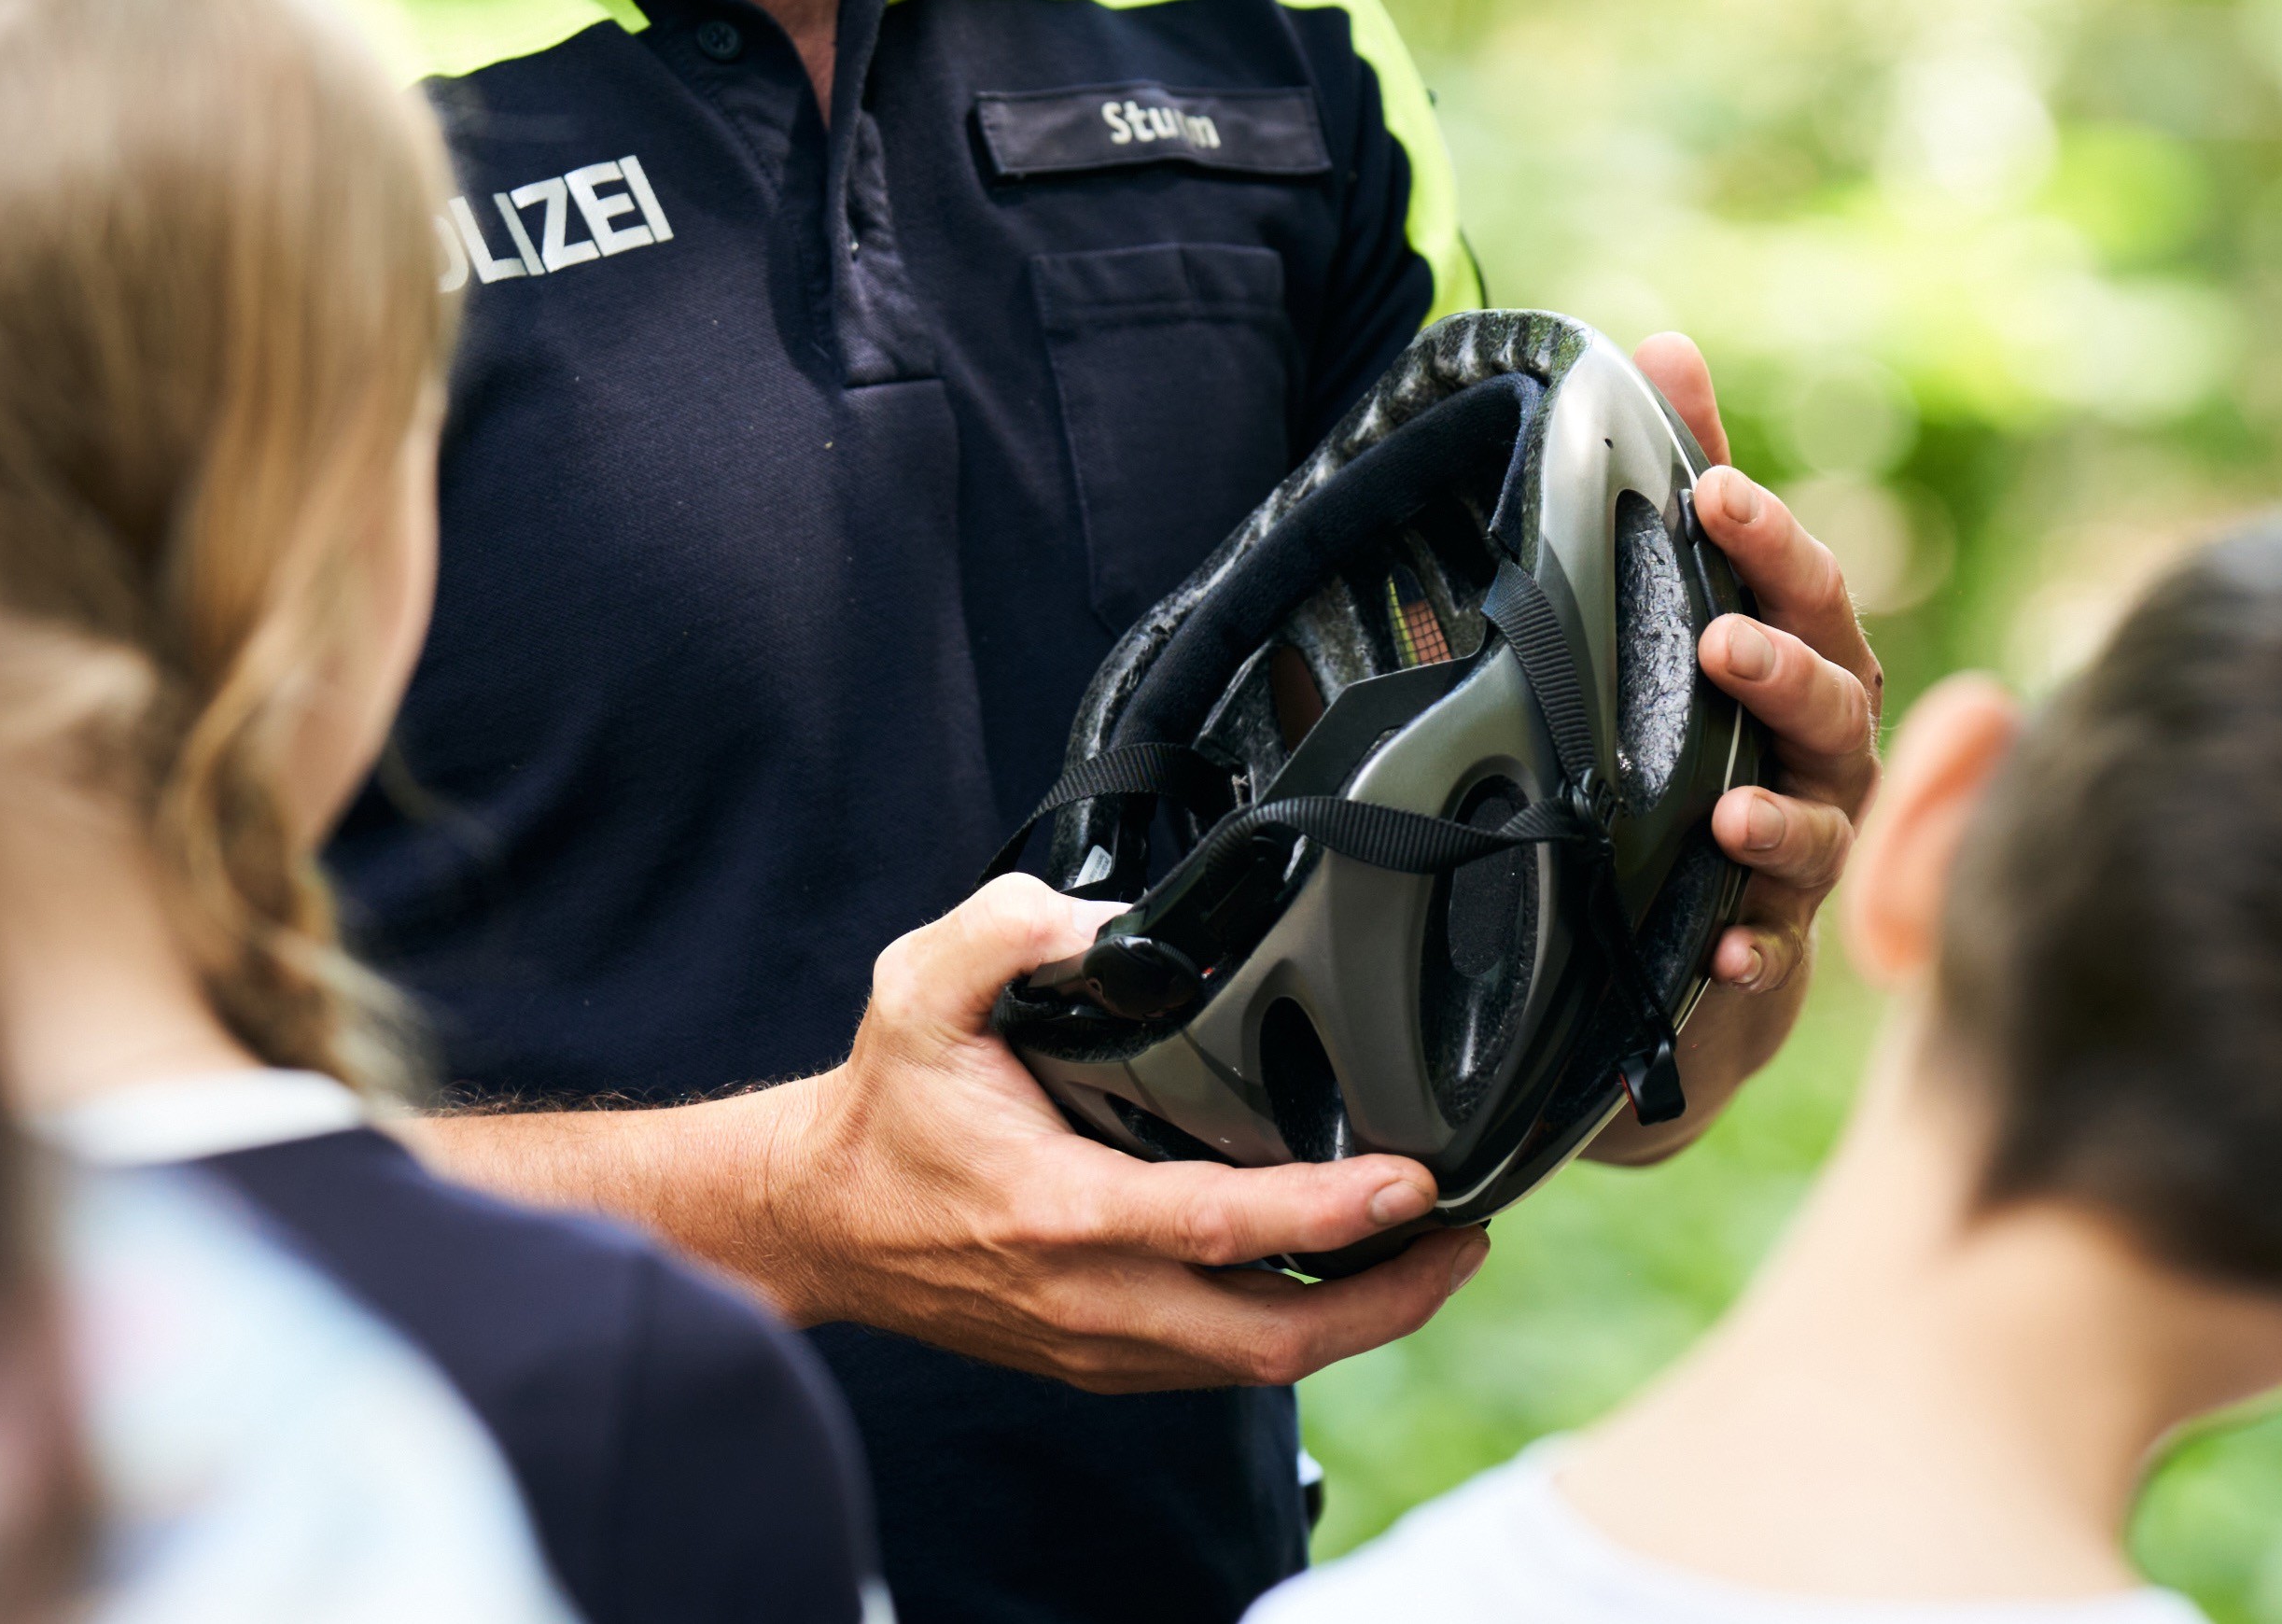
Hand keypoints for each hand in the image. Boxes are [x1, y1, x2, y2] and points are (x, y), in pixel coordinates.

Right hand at [736, 875, 1485, 1389]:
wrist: (817, 1218)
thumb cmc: (883, 1110)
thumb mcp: (919, 987)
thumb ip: (1011, 929)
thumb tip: (1108, 918)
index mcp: (1059, 1211)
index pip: (1225, 1229)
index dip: (1335, 1213)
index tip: (1415, 1181)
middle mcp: (1088, 1296)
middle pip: (1272, 1336)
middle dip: (1390, 1299)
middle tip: (1464, 1237)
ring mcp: (1096, 1341)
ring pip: (1255, 1363)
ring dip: (1359, 1320)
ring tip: (1430, 1254)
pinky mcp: (1100, 1358)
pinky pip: (1220, 1362)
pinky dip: (1294, 1325)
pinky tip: (1340, 1276)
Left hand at [1592, 331, 1883, 1163]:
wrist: (1703, 902)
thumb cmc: (1710, 722)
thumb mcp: (1693, 600)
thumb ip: (1691, 481)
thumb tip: (1667, 344)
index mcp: (1807, 657)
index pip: (1807, 584)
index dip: (1766, 537)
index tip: (1708, 492)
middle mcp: (1826, 749)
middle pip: (1832, 697)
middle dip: (1781, 669)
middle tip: (1718, 643)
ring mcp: (1811, 848)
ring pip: (1817, 829)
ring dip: (1776, 819)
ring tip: (1724, 814)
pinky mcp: (1772, 941)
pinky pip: (1776, 955)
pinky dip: (1754, 954)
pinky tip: (1722, 956)